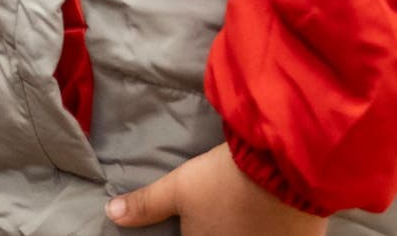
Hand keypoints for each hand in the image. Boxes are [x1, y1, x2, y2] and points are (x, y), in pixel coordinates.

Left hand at [108, 144, 326, 235]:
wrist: (285, 166)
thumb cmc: (225, 180)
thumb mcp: (180, 188)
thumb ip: (147, 205)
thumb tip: (112, 214)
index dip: (192, 231)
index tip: (197, 220)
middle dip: (219, 228)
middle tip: (223, 209)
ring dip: (245, 228)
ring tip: (242, 209)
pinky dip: (271, 229)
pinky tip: (271, 214)